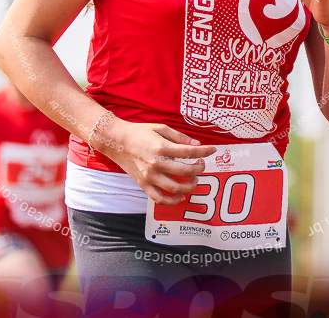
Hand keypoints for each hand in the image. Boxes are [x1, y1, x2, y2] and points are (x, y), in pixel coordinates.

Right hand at [99, 119, 216, 205]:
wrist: (116, 141)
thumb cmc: (139, 132)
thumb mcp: (160, 128)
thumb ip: (179, 137)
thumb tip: (197, 145)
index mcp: (161, 147)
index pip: (189, 152)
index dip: (204, 152)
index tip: (212, 150)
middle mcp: (156, 164)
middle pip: (186, 171)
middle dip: (199, 169)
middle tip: (201, 164)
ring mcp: (150, 176)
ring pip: (175, 188)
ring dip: (190, 186)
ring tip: (194, 180)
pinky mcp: (143, 184)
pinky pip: (159, 198)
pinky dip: (172, 201)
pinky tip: (180, 196)